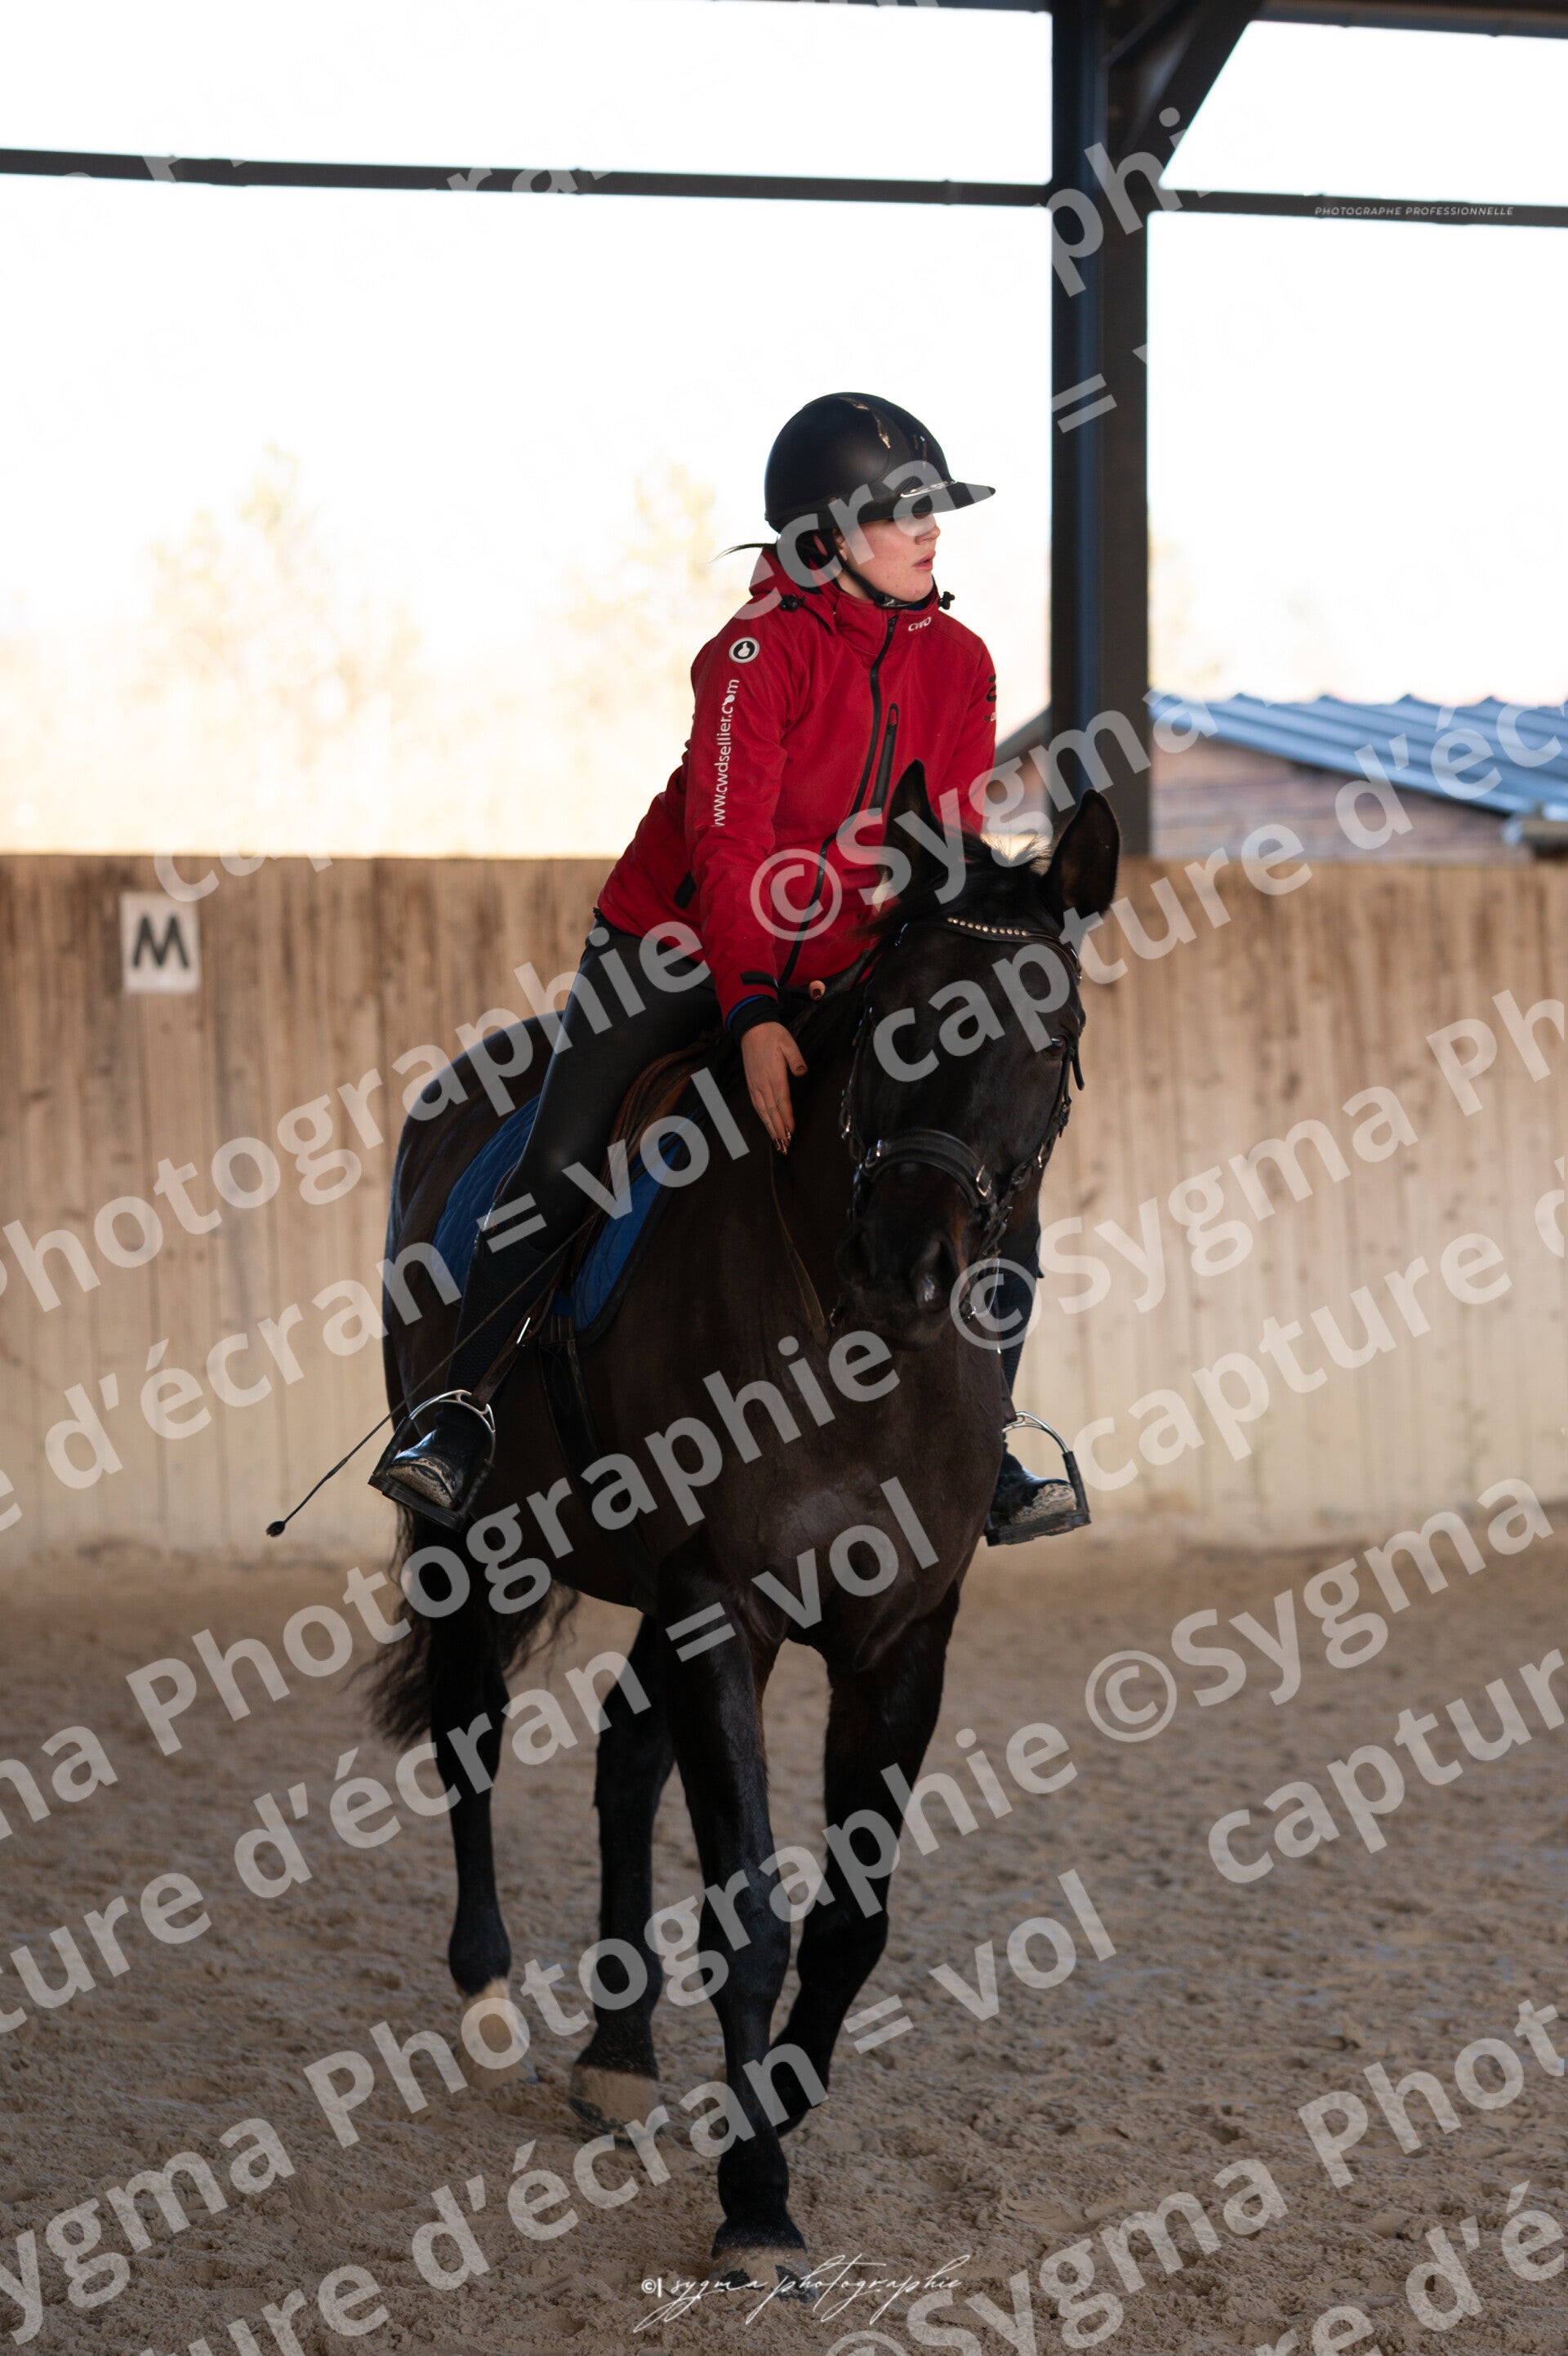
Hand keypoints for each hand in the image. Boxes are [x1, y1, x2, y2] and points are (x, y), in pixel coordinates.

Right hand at [741, 1021, 807, 1151]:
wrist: (752, 1028)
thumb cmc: (772, 1035)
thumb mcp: (789, 1043)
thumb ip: (796, 1060)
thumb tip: (803, 1072)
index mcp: (774, 1075)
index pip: (782, 1101)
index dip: (787, 1118)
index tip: (791, 1131)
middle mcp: (763, 1083)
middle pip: (771, 1111)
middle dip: (778, 1130)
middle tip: (785, 1146)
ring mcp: (755, 1085)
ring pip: (763, 1111)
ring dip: (770, 1128)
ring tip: (777, 1142)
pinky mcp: (751, 1084)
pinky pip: (756, 1105)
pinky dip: (762, 1118)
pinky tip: (767, 1126)